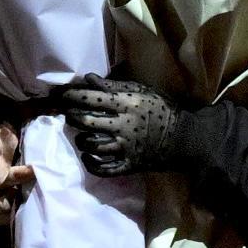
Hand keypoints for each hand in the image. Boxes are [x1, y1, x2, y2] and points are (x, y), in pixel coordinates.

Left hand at [59, 75, 193, 177]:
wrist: (184, 138)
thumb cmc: (163, 110)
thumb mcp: (143, 91)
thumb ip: (115, 85)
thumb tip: (88, 79)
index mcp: (126, 104)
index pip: (91, 98)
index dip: (72, 96)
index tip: (63, 96)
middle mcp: (123, 125)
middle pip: (86, 121)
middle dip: (72, 117)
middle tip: (69, 115)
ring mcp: (126, 147)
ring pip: (92, 145)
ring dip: (81, 140)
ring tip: (81, 135)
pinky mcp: (129, 165)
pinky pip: (104, 168)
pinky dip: (91, 163)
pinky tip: (87, 156)